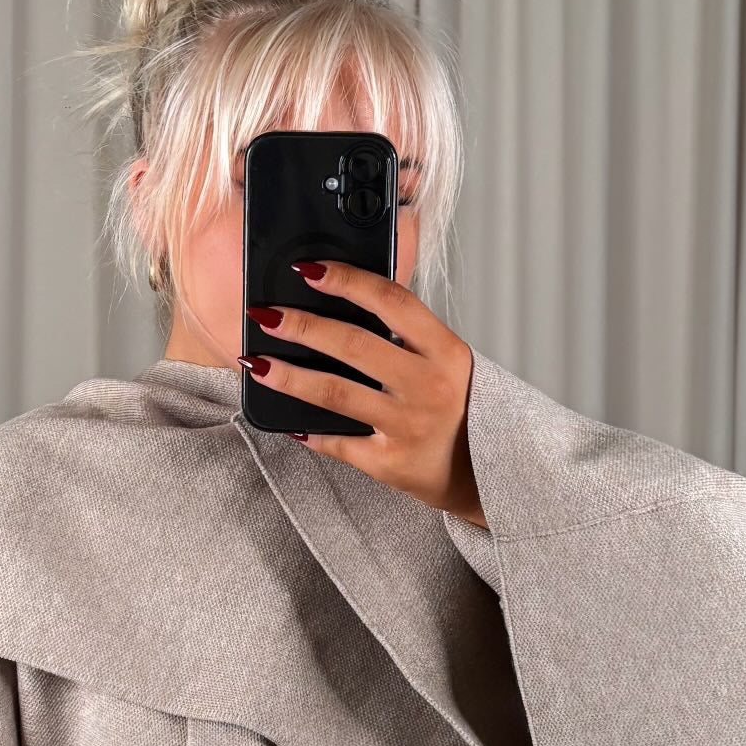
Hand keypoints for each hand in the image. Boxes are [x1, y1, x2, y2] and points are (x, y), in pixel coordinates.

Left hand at [241, 259, 487, 526]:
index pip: (391, 301)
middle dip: (302, 326)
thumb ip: (408, 333)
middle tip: (264, 316)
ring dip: (290, 376)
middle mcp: (429, 387)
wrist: (487, 475)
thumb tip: (346, 298)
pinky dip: (309, 430)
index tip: (308, 269)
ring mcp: (408, 427)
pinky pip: (338, 442)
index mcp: (446, 352)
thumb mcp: (448, 362)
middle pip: (354, 345)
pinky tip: (286, 419)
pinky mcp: (390, 463)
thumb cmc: (461, 409)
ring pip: (336, 394)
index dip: (347, 280)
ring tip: (258, 364)